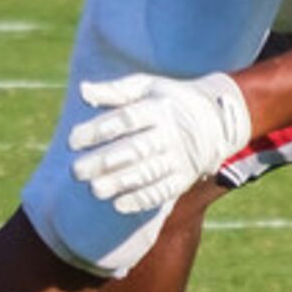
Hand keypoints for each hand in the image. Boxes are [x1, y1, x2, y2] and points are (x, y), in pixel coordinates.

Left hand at [65, 70, 251, 213]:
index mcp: (160, 107)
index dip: (98, 130)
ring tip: (94, 190)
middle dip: (104, 161)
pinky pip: (164, 191)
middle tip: (76, 171)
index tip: (73, 141)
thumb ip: (115, 91)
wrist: (218, 119)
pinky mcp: (186, 176)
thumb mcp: (148, 86)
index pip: (126, 119)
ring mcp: (180, 156)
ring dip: (120, 183)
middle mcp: (171, 132)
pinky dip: (142, 199)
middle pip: (135, 148)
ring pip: (148, 172)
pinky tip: (119, 204)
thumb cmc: (171, 100)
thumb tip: (83, 91)